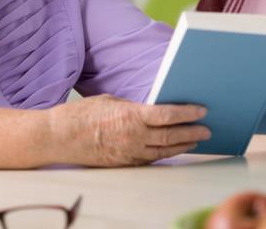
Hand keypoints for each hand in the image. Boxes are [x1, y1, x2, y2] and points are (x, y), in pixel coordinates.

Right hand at [48, 94, 209, 165]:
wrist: (59, 138)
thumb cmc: (82, 114)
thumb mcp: (112, 101)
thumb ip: (135, 106)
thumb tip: (153, 108)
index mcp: (132, 116)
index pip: (168, 115)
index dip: (188, 113)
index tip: (202, 111)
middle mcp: (134, 137)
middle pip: (171, 136)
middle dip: (191, 132)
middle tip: (207, 129)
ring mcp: (130, 153)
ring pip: (164, 151)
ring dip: (182, 145)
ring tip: (195, 140)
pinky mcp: (124, 163)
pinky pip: (150, 159)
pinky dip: (165, 154)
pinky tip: (173, 149)